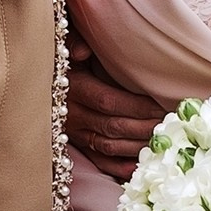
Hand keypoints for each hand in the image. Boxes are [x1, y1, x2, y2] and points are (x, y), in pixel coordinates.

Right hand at [67, 32, 160, 179]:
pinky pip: (100, 161)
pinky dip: (120, 167)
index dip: (137, 107)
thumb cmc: (61, 60)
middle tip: (172, 126)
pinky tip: (141, 166)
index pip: (109, 102)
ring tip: (164, 143)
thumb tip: (81, 51)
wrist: (38, 82)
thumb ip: (73, 43)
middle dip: (146, 127)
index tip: (163, 106)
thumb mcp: (63, 47)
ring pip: (109, 146)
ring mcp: (74, 133)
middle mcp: (72, 115)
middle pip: (114, 126)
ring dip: (138, 147)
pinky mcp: (76, 145)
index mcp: (74, 89)